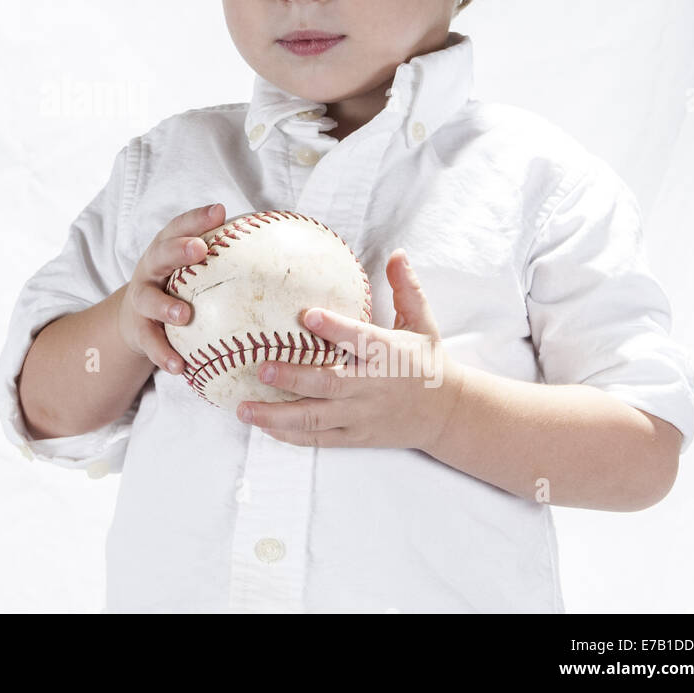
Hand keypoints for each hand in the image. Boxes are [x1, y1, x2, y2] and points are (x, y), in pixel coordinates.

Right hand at [117, 202, 225, 374]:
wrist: (135, 321)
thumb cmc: (179, 289)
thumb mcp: (194, 271)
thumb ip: (225, 261)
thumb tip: (283, 251)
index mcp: (168, 249)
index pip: (181, 227)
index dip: (198, 218)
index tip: (220, 211)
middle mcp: (151, 270)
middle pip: (161, 254)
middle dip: (178, 250)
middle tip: (199, 250)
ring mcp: (141, 300)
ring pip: (148, 299)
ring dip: (164, 306)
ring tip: (183, 315)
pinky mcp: (137, 330)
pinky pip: (150, 343)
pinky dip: (164, 354)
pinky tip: (180, 367)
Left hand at [236, 249, 465, 449]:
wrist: (449, 414)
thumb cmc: (428, 362)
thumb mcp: (423, 322)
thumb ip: (407, 289)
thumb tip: (397, 253)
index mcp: (389, 354)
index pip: (360, 340)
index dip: (335, 328)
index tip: (307, 314)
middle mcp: (372, 387)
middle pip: (329, 384)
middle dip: (293, 377)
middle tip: (261, 366)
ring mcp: (362, 415)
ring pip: (316, 418)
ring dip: (277, 415)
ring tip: (243, 408)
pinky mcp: (356, 436)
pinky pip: (319, 439)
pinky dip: (290, 435)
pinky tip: (263, 427)